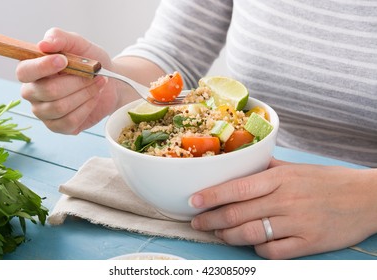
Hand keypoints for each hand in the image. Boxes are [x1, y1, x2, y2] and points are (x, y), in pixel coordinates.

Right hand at [16, 28, 117, 133]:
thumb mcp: (80, 44)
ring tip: (97, 85)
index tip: (64, 60)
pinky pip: (69, 121)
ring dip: (84, 94)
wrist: (112, 83)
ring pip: (59, 107)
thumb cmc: (92, 63)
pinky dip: (86, 108)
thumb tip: (43, 44)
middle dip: (76, 82)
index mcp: (32, 70)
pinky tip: (94, 99)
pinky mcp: (58, 126)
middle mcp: (33, 92)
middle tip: (94, 74)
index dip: (43, 67)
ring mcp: (44, 112)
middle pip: (47, 91)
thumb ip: (61, 38)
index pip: (25, 71)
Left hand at [190, 158, 376, 258]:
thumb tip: (241, 168)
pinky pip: (273, 251)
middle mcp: (285, 200)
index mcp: (280, 179)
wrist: (367, 198)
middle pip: (238, 213)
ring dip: (228, 236)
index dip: (211, 196)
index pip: (236, 188)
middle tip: (197, 223)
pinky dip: (257, 249)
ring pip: (250, 234)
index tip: (193, 201)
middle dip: (211, 220)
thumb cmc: (329, 181)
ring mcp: (297, 223)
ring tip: (218, 233)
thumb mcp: (296, 168)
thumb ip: (267, 169)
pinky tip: (251, 244)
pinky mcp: (308, 243)